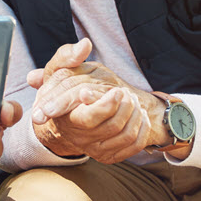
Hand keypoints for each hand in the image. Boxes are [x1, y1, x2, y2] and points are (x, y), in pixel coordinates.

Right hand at [28, 39, 174, 161]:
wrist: (68, 115)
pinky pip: (133, 146)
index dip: (105, 105)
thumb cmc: (64, 88)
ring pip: (125, 135)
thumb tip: (84, 45)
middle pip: (112, 126)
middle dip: (125, 106)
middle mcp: (79, 138)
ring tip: (133, 100)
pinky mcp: (109, 156)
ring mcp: (95, 149)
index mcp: (66, 118)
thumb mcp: (59, 70)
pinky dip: (142, 129)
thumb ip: (67, 56)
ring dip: (135, 114)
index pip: (88, 118)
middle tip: (125, 92)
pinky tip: (139, 115)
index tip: (117, 90)